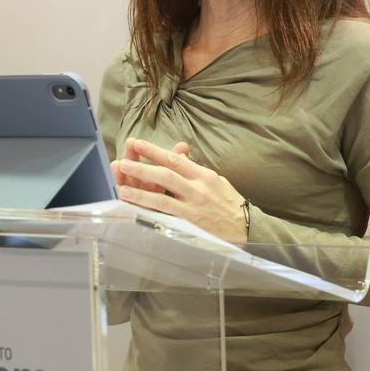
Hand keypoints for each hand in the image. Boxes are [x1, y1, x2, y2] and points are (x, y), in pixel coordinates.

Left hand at [115, 138, 247, 243]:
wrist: (247, 227)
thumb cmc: (230, 203)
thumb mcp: (216, 181)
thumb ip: (195, 170)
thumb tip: (177, 156)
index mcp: (203, 175)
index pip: (175, 159)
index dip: (154, 151)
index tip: (138, 143)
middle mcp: (197, 188)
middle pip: (166, 174)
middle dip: (143, 167)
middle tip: (124, 160)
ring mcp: (193, 207)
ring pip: (163, 196)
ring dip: (141, 191)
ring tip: (122, 187)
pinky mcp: (190, 223)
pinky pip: (167, 216)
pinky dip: (150, 212)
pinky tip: (137, 210)